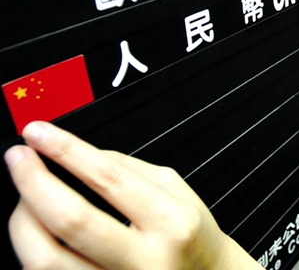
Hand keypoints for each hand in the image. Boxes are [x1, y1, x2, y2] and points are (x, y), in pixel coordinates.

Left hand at [5, 121, 262, 269]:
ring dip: (23, 220)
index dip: (67, 151)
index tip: (39, 132)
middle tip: (18, 158)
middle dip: (33, 182)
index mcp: (171, 222)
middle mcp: (145, 260)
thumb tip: (79, 154)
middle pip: (72, 222)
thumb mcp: (177, 191)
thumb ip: (130, 169)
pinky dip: (33, 249)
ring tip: (24, 198)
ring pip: (45, 260)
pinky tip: (37, 230)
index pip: (109, 179)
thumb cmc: (190, 237)